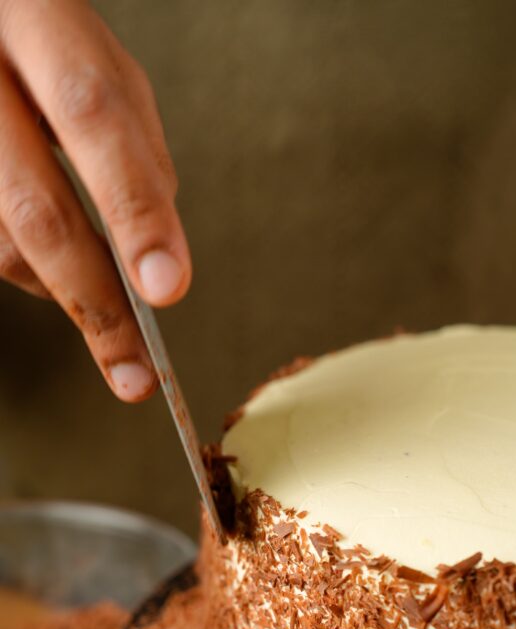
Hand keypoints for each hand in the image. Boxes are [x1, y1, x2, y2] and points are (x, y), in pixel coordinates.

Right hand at [0, 0, 191, 400]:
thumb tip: (156, 245)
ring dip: (64, 289)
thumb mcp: (99, 62)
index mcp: (32, 14)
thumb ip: (133, 144)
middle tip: (136, 373)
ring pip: (2, 241)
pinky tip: (55, 262)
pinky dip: (29, 270)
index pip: (93, 116)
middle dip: (95, 303)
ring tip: (107, 299)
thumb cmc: (37, 37)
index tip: (166, 289)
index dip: (133, 207)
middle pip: (34, 205)